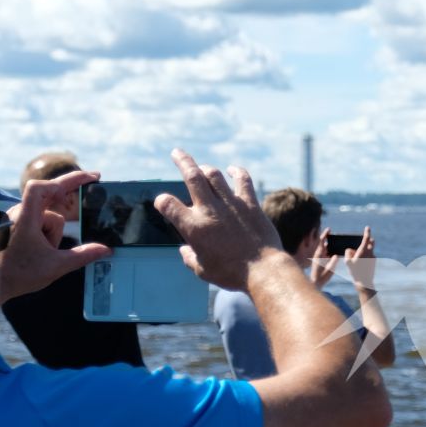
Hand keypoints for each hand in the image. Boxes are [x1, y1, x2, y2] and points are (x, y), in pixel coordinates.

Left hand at [0, 170, 110, 300]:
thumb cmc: (18, 275)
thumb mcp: (56, 266)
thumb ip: (83, 255)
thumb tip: (106, 249)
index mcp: (25, 218)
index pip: (41, 187)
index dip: (65, 180)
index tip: (89, 180)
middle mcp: (18, 214)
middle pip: (51, 200)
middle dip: (66, 208)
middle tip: (91, 189)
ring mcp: (16, 219)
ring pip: (46, 215)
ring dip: (53, 231)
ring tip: (46, 252)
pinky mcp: (15, 226)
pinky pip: (38, 221)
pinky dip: (47, 232)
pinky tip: (44, 249)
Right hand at [154, 150, 285, 291]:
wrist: (263, 270)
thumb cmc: (231, 274)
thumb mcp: (202, 270)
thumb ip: (190, 257)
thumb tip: (185, 250)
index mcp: (193, 227)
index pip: (167, 204)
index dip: (162, 201)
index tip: (164, 203)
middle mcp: (209, 210)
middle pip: (192, 176)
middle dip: (182, 161)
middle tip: (177, 152)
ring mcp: (231, 204)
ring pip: (214, 175)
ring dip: (206, 167)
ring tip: (201, 166)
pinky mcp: (250, 204)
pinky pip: (243, 180)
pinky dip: (237, 172)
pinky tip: (233, 169)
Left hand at [310, 227, 337, 286]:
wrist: (316, 282)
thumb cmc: (321, 277)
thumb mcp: (328, 271)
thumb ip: (332, 263)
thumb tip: (336, 255)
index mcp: (319, 256)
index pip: (322, 243)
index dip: (325, 235)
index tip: (329, 229)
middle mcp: (319, 255)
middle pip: (323, 243)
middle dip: (327, 237)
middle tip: (332, 231)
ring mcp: (321, 257)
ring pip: (325, 247)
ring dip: (330, 243)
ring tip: (337, 240)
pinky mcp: (323, 260)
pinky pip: (327, 252)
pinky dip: (330, 249)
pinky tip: (336, 248)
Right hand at [344, 226, 377, 291]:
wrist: (364, 282)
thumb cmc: (355, 272)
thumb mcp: (348, 262)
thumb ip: (348, 253)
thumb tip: (350, 250)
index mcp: (363, 251)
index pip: (366, 239)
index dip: (367, 232)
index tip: (367, 227)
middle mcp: (370, 253)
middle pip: (371, 242)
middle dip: (368, 240)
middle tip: (362, 241)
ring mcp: (373, 258)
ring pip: (369, 250)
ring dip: (365, 250)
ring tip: (357, 258)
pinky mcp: (374, 262)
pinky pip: (370, 256)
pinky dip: (366, 256)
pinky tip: (360, 263)